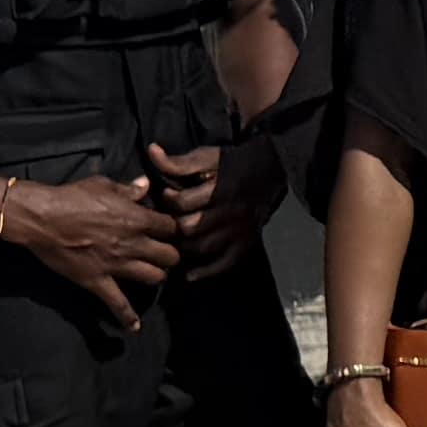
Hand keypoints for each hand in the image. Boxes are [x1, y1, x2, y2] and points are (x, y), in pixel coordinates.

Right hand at [2, 169, 180, 324]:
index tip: (165, 230)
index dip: (171, 229)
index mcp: (138, 219)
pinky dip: (127, 317)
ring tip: (152, 273)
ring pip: (155, 277)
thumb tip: (146, 185)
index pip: (171, 228)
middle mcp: (133, 244)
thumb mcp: (103, 185)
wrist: (41, 218)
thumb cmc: (70, 197)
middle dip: (170, 254)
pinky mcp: (98, 281)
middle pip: (170, 256)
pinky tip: (134, 328)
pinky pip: (118, 304)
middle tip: (162, 253)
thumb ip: (128, 190)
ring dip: (157, 276)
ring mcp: (117, 265)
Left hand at [152, 138, 275, 282]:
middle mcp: (231, 213)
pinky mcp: (248, 242)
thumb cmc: (236, 162)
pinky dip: (207, 271)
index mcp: (221, 190)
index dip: (167, 200)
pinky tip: (190, 274)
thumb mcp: (209, 156)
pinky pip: (225, 263)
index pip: (183, 203)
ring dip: (183, 248)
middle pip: (190, 228)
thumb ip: (180, 161)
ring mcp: (240, 230)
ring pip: (203, 248)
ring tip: (172, 243)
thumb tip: (152, 152)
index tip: (165, 196)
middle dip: (172, 227)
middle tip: (164, 224)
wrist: (274, 168)